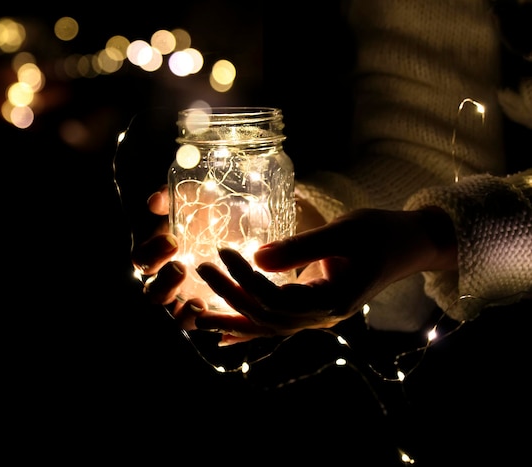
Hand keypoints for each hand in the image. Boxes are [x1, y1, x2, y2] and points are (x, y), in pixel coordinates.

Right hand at [130, 186, 210, 330]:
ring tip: (198, 302)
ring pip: (173, 314)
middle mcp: (165, 279)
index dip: (152, 253)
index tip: (172, 241)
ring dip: (182, 311)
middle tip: (181, 268)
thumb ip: (169, 195)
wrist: (232, 220)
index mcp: (156, 254)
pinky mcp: (206, 307)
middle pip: (153, 292)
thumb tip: (155, 202)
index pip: (142, 260)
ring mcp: (185, 296)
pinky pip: (197, 323)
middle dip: (165, 283)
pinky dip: (202, 322)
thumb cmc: (204, 207)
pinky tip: (215, 311)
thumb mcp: (190, 195)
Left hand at [193, 208, 457, 344]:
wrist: (410, 244)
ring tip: (195, 318)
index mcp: (332, 302)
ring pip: (269, 326)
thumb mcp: (344, 232)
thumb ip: (301, 247)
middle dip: (231, 296)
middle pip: (267, 316)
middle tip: (201, 270)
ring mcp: (318, 316)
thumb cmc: (382, 232)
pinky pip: (278, 322)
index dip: (247, 278)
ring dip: (233, 318)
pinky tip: (226, 333)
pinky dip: (251, 327)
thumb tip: (256, 257)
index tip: (224, 252)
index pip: (277, 298)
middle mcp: (322, 317)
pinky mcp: (314, 307)